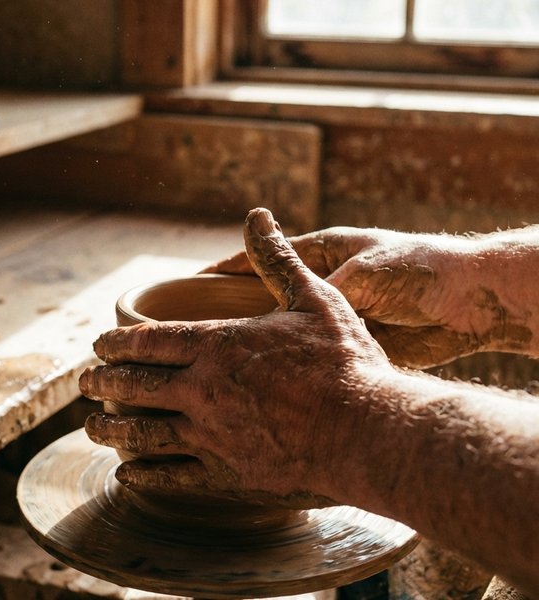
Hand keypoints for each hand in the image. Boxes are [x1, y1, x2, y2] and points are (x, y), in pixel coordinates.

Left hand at [79, 208, 393, 505]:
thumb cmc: (344, 362)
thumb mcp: (312, 298)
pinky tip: (126, 475)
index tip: (97, 346)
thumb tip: (258, 215)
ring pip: (142, 435)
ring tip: (91, 428)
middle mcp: (203, 391)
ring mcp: (211, 437)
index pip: (146, 342)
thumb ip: (275, 259)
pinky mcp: (227, 475)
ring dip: (110, 431)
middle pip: (133, 387)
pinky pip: (171, 478)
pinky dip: (143, 476)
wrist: (368, 431)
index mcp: (217, 346)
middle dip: (101, 384)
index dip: (114, 344)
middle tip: (83, 385)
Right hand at [204, 227, 524, 367]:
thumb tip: (282, 308)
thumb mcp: (364, 274)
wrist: (469, 302)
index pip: (256, 261)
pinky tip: (256, 383)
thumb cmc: (418, 272)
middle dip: (226, 315)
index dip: (219, 273)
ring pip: (277, 332)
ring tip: (211, 365)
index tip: (184, 287)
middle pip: (260, 300)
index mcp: (319, 254)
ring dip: (251, 345)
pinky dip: (280, 367)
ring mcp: (329, 318)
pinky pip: (302, 356)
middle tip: (189, 334)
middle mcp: (318, 285)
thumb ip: (321, 286)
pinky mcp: (344, 345)